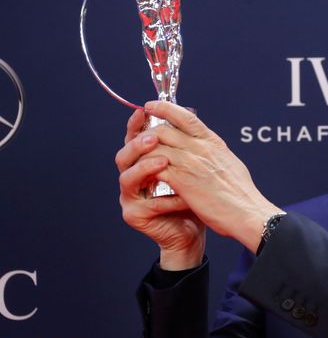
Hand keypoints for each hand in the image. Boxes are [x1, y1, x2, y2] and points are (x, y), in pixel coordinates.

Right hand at [115, 108, 205, 269]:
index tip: (145, 110)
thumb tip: (186, 113)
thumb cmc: (192, 194)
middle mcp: (132, 177)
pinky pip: (148, 204)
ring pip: (128, 178)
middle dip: (137, 145)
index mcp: (142, 161)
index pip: (134, 138)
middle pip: (124, 155)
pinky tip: (183, 197)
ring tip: (164, 162)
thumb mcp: (190, 164)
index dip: (136, 124)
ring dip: (146, 168)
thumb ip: (183, 143)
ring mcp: (130, 197)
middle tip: (153, 137)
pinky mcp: (134, 216)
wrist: (195, 227)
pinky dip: (166, 199)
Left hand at [138, 101, 280, 253]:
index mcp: (213, 143)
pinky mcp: (183, 181)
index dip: (165, 108)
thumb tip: (207, 148)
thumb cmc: (242, 194)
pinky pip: (155, 168)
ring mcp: (191, 163)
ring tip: (136, 160)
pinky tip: (143, 176)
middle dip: (146, 134)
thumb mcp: (230, 163)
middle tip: (137, 140)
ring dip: (142, 153)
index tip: (151, 106)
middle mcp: (201, 148)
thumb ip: (214, 153)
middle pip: (164, 129)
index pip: (186, 117)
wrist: (248, 213)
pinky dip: (146, 170)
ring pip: (155, 146)